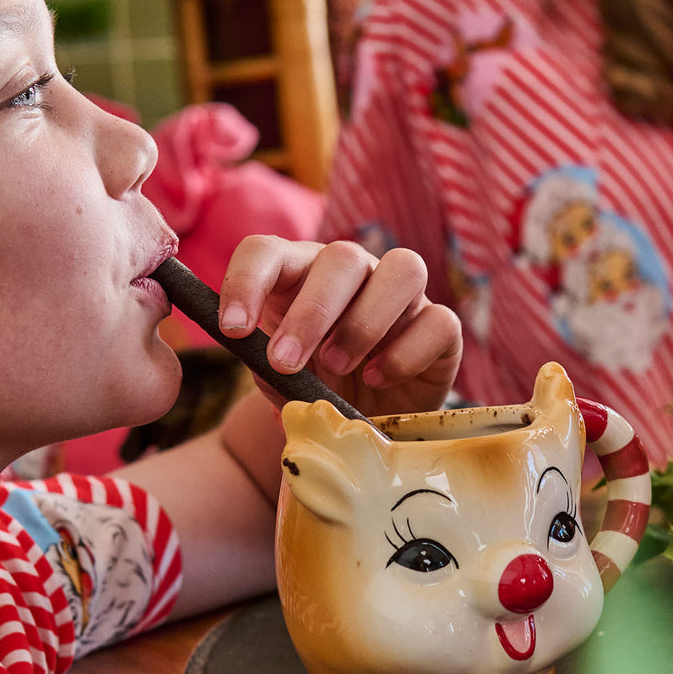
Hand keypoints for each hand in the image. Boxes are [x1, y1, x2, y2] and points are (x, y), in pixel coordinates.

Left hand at [217, 237, 461, 418]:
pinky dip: (406, 354)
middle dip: (311, 312)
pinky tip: (376, 380)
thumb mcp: (274, 376)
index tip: (233, 328)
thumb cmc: (311, 386)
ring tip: (337, 366)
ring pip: (404, 268)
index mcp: (299, 272)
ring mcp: (402, 296)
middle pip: (342, 256)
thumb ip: (257, 360)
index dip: (246, 280)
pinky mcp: (439, 329)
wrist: (358, 423)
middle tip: (285, 363)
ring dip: (365, 321)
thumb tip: (246, 348)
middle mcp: (353, 272)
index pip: (267, 250)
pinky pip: (439, 322)